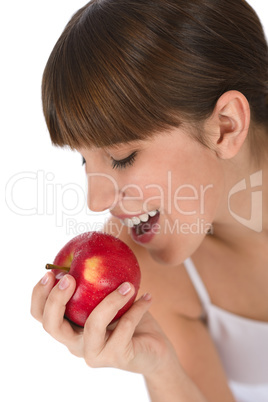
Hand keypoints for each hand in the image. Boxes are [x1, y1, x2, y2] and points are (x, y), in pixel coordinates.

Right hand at [31, 272, 176, 375]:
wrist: (153, 350)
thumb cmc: (127, 316)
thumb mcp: (108, 295)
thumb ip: (96, 280)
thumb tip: (89, 245)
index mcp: (69, 327)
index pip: (41, 315)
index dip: (39, 295)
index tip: (50, 272)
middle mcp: (75, 343)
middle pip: (52, 326)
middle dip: (56, 300)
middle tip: (71, 277)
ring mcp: (95, 353)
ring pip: (93, 326)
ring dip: (110, 301)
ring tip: (128, 284)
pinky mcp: (117, 357)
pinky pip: (124, 328)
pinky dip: (137, 309)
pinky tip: (148, 297)